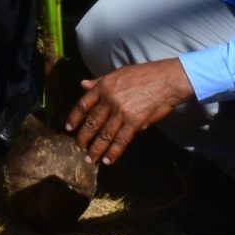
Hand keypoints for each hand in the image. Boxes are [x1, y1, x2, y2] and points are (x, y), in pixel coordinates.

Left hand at [65, 58, 193, 163]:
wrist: (166, 80)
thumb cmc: (144, 75)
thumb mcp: (118, 73)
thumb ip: (99, 81)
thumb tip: (82, 84)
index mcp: (103, 87)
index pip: (83, 105)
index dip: (74, 118)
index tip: (68, 129)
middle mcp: (109, 100)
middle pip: (91, 123)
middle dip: (83, 138)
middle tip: (78, 149)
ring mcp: (121, 112)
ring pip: (104, 135)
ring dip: (95, 149)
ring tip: (90, 159)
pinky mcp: (134, 122)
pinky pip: (121, 140)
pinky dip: (113, 152)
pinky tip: (107, 160)